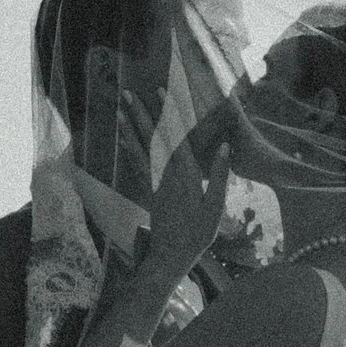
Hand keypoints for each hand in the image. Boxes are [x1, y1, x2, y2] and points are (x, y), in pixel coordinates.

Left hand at [139, 93, 244, 287]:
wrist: (171, 255)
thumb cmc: (198, 234)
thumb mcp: (216, 207)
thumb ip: (220, 176)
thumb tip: (225, 147)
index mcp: (186, 174)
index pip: (177, 135)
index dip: (169, 111)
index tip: (161, 90)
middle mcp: (166, 174)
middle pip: (153, 137)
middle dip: (140, 113)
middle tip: (128, 93)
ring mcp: (155, 181)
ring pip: (141, 148)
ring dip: (130, 127)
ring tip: (120, 109)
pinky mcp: (148, 190)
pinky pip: (137, 164)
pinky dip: (130, 148)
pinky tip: (124, 137)